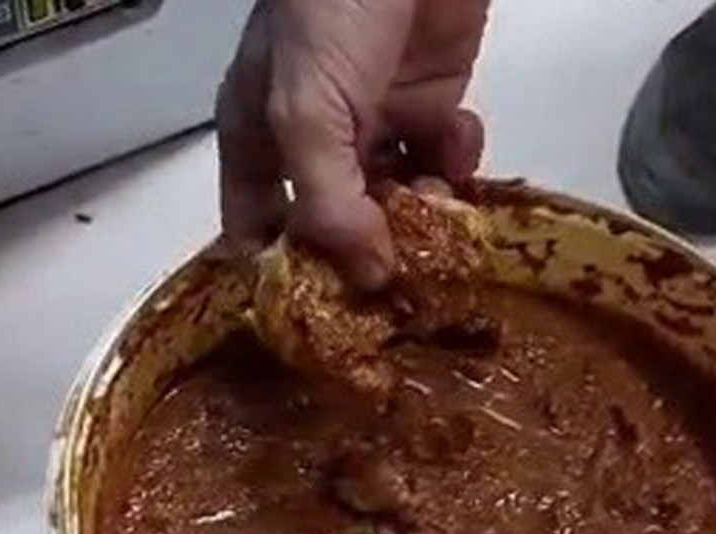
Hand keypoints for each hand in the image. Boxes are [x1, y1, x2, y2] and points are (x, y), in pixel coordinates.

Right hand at [217, 0, 488, 288]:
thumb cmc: (332, 11)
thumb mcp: (307, 112)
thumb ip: (330, 203)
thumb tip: (367, 279)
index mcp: (258, 139)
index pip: (255, 228)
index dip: (283, 275)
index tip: (321, 320)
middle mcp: (313, 140)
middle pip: (336, 224)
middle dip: (369, 253)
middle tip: (406, 286)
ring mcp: (374, 123)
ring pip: (397, 198)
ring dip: (422, 213)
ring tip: (444, 216)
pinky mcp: (431, 104)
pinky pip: (442, 158)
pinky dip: (456, 160)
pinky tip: (461, 140)